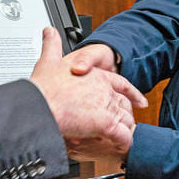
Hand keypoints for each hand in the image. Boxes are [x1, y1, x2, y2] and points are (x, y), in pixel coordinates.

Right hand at [30, 28, 146, 160]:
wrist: (39, 104)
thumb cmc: (43, 87)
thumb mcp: (49, 61)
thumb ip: (52, 45)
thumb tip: (50, 31)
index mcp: (96, 75)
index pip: (121, 84)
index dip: (131, 93)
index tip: (139, 101)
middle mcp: (105, 90)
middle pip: (125, 104)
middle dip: (126, 116)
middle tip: (125, 125)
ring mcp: (107, 106)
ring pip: (126, 121)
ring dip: (124, 131)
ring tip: (120, 140)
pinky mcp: (106, 124)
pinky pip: (123, 137)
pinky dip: (123, 143)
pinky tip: (120, 147)